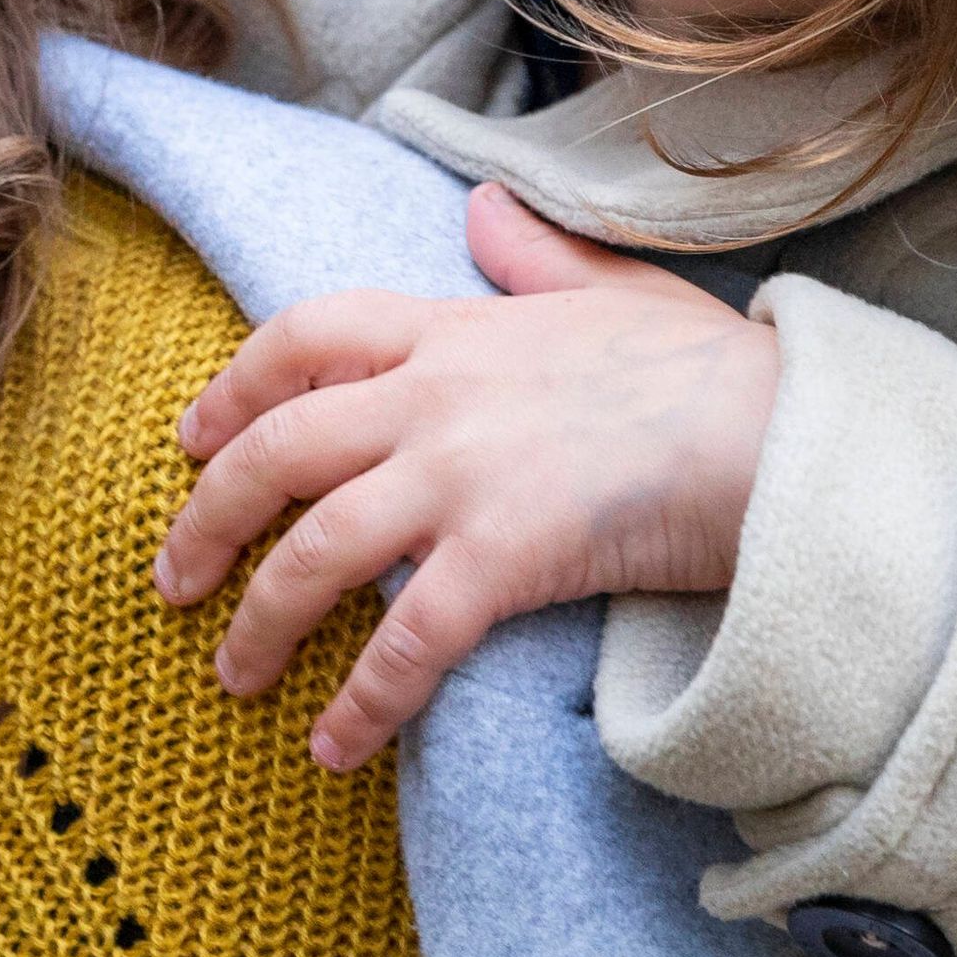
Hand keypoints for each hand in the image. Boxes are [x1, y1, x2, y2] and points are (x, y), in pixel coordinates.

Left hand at [148, 185, 783, 772]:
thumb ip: (535, 256)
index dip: (235, 386)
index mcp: (457, 330)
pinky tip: (335, 748)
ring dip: (261, 622)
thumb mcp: (616, 287)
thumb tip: (480, 207)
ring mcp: (465, 477)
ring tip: (234, 678)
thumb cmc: (713, 371)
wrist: (785, 435)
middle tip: (172, 580)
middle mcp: (438, 397)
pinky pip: (407, 641)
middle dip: (207, 518)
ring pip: (316, 550)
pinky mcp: (505, 557)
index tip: (191, 438)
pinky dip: (362, 702)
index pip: (307, 335)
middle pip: (279, 450)